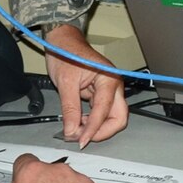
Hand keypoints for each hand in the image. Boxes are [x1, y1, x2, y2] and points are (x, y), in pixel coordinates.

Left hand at [44, 24, 127, 145]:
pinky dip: (92, 121)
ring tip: (77, 130)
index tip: (80, 141)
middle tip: (83, 138)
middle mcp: (114, 86)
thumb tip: (71, 131)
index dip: (93, 129)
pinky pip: (102, 112)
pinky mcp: (101, 94)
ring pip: (112, 117)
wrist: (63, 42)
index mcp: (109, 79)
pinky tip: (79, 122)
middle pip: (119, 117)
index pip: (105, 111)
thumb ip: (70, 108)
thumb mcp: (65, 82)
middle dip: (103, 131)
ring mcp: (109, 90)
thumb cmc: (66, 53)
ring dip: (97, 127)